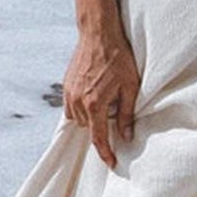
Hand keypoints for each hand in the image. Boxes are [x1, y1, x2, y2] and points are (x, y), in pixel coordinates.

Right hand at [62, 26, 140, 168]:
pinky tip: (92, 94)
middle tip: (114, 110)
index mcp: (95, 103)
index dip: (105, 153)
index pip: (98, 137)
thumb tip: (126, 136)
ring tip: (103, 100)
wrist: (99, 33)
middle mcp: (78, 100)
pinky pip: (70, 106)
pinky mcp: (66, 84)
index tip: (111, 163)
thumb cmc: (118, 57)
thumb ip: (127, 114)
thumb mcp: (130, 86)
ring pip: (77, 118)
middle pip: (87, 128)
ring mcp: (69, 92)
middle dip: (100, 126)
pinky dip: (80, 107)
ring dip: (89, 117)